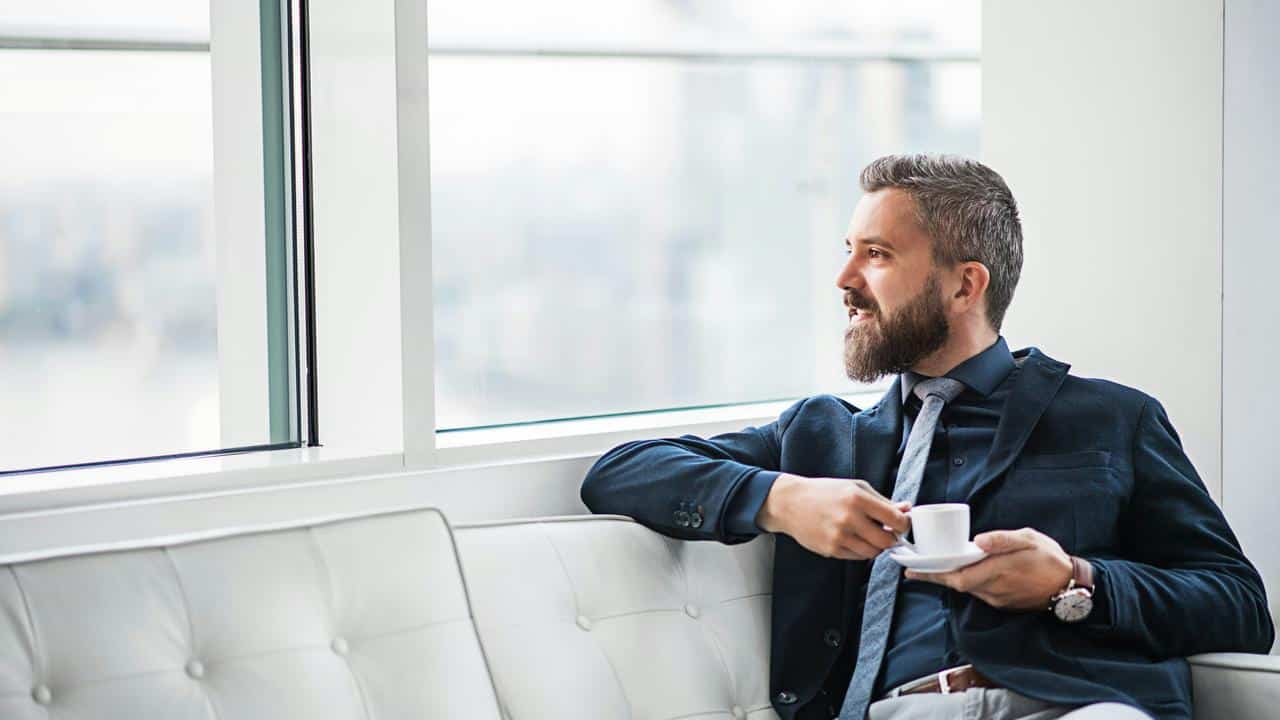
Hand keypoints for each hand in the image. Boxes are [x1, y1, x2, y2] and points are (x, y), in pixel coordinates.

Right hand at [757, 474, 910, 560]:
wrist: (790, 503)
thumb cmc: (825, 492)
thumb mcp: (855, 487)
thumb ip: (882, 500)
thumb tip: (907, 509)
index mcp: (857, 498)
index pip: (895, 519)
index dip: (904, 524)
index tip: (902, 524)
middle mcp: (849, 518)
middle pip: (887, 541)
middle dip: (891, 538)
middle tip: (887, 532)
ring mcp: (839, 536)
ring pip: (873, 553)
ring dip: (876, 546)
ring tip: (869, 534)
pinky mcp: (831, 549)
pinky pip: (857, 557)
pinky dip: (860, 550)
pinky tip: (853, 538)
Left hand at [903, 528, 1072, 610]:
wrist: (1071, 586)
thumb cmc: (1049, 558)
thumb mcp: (1028, 540)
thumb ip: (1002, 540)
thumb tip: (978, 541)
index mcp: (998, 571)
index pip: (958, 577)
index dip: (933, 575)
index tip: (913, 571)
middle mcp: (994, 589)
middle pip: (957, 584)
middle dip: (935, 576)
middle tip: (914, 568)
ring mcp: (998, 599)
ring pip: (967, 588)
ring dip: (950, 578)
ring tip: (933, 566)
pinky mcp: (1003, 603)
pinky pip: (979, 592)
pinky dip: (967, 581)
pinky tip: (963, 571)